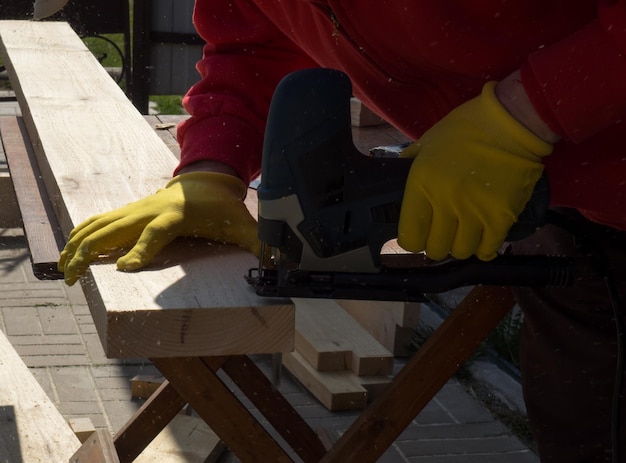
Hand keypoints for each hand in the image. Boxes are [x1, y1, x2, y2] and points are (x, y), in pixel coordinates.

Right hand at [58, 172, 259, 284]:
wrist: (206, 179)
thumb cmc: (222, 206)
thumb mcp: (242, 224)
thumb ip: (258, 244)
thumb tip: (278, 265)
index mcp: (177, 215)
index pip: (156, 233)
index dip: (142, 250)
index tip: (125, 268)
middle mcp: (151, 210)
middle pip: (115, 228)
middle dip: (91, 251)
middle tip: (74, 277)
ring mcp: (136, 209)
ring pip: (99, 224)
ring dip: (77, 245)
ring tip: (62, 271)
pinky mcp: (129, 212)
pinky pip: (98, 222)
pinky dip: (80, 236)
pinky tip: (69, 253)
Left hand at [398, 81, 552, 260]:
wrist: (511, 122)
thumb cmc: (466, 128)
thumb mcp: (427, 142)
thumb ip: (410, 162)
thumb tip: (396, 179)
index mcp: (422, 185)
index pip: (410, 236)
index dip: (412, 241)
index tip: (417, 235)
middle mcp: (446, 203)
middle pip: (435, 249)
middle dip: (435, 245)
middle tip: (441, 234)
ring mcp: (475, 212)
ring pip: (460, 251)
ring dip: (459, 246)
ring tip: (462, 234)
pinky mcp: (502, 217)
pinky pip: (487, 249)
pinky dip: (483, 249)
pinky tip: (481, 239)